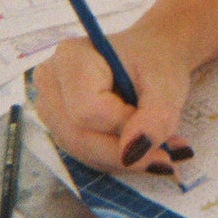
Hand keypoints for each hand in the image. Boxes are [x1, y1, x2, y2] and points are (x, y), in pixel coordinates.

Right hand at [31, 23, 193, 176]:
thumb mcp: (168, 86)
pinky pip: (83, 155)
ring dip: (123, 159)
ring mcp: (49, 107)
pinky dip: (115, 158)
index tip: (153, 116)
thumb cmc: (156, 63)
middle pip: (78, 136)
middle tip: (167, 152)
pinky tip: (138, 147)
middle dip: (125, 151)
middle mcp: (49, 82)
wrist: (150, 57)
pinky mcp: (58, 127)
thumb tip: (131, 155)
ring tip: (159, 148)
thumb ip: (156, 119)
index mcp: (70, 57)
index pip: (87, 111)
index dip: (123, 124)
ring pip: (81, 151)